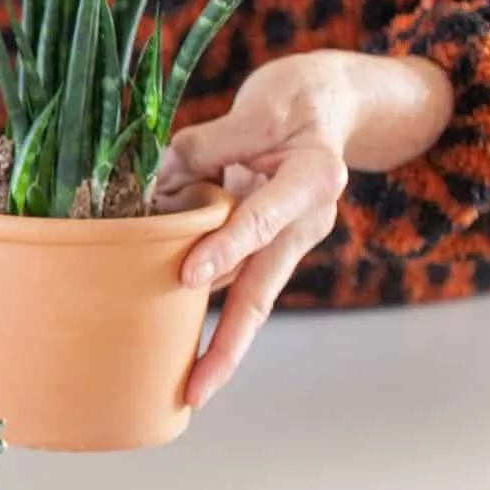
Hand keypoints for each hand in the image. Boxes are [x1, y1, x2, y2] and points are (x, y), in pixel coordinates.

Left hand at [155, 50, 452, 408]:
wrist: (338, 103)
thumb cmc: (298, 99)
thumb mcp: (259, 107)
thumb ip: (206, 146)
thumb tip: (150, 181)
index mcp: (313, 178)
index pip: (263, 217)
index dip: (226, 246)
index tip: (190, 276)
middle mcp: (306, 221)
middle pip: (263, 291)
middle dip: (229, 344)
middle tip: (197, 389)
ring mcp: (290, 242)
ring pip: (250, 300)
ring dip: (218, 343)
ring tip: (186, 388)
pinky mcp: (270, 250)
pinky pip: (237, 286)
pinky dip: (208, 313)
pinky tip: (179, 350)